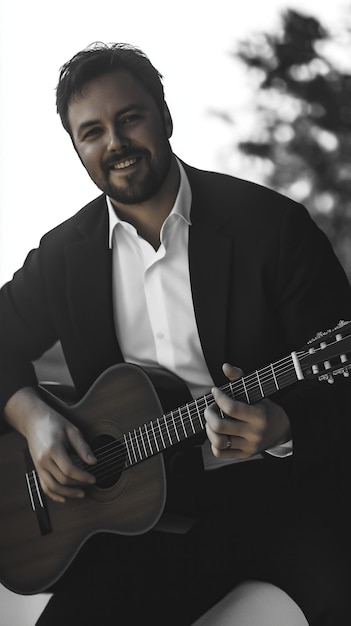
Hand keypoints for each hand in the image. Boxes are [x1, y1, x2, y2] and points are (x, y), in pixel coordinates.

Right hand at [5, 387, 96, 502]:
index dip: (83, 477)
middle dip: (78, 485)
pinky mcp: (37, 469)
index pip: (69, 470)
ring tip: (81, 493)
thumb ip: (83, 447)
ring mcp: (38, 466)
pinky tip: (64, 498)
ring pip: (52, 487)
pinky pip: (44, 486)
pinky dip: (54, 495)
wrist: (34, 421)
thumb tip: (93, 461)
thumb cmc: (53, 422)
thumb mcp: (72, 430)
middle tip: (90, 484)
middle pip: (62, 480)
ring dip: (68, 494)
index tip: (93, 478)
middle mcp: (43, 460)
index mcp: (53, 449)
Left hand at [204, 363, 290, 459]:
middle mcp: (254, 433)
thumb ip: (239, 378)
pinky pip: (220, 453)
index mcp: (259, 416)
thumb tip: (225, 366)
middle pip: (220, 426)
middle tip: (210, 408)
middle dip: (209, 414)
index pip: (231, 408)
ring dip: (209, 429)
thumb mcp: (256, 391)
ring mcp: (249, 446)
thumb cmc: (264, 407)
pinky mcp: (244, 455)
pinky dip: (213, 443)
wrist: (281, 429)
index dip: (219, 397)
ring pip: (218, 441)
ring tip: (211, 421)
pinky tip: (217, 433)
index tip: (215, 391)